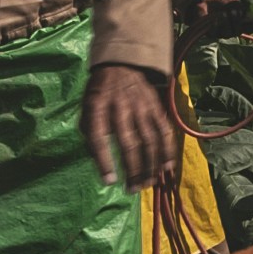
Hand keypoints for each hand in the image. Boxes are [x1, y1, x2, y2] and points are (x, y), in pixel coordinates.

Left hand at [85, 63, 179, 188]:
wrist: (122, 64)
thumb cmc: (100, 93)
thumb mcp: (85, 108)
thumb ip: (89, 133)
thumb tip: (99, 161)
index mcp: (97, 106)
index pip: (99, 137)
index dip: (104, 161)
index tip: (109, 182)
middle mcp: (120, 107)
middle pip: (129, 143)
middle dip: (132, 169)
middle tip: (132, 190)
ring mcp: (141, 107)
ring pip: (149, 140)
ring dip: (150, 165)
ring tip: (147, 184)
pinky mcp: (156, 107)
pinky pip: (164, 131)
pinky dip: (167, 151)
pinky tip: (166, 168)